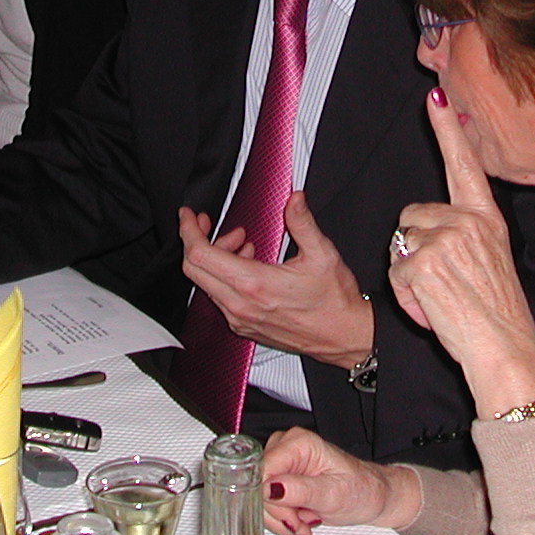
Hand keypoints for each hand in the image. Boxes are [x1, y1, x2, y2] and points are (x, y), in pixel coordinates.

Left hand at [178, 195, 373, 369]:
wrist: (345, 337)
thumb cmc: (336, 301)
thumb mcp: (322, 254)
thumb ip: (302, 222)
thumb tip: (294, 198)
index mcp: (254, 284)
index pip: (201, 255)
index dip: (189, 231)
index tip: (190, 216)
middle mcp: (241, 305)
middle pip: (195, 270)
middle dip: (197, 240)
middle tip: (209, 224)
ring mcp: (241, 319)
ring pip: (206, 284)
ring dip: (215, 258)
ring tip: (242, 242)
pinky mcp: (245, 327)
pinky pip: (220, 298)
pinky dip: (224, 276)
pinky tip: (247, 265)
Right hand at [260, 428, 420, 534]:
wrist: (372, 497)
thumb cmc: (362, 490)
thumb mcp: (333, 494)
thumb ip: (300, 491)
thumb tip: (269, 489)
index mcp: (299, 443)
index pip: (262, 471)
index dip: (270, 500)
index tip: (291, 516)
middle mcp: (286, 448)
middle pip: (258, 487)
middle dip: (279, 513)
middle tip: (303, 522)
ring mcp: (283, 463)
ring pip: (260, 498)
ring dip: (282, 519)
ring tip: (307, 520)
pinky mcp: (282, 479)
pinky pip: (267, 503)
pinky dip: (283, 519)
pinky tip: (301, 519)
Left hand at [390, 90, 534, 419]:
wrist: (505, 349)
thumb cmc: (496, 313)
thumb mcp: (489, 260)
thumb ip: (463, 234)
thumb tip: (427, 226)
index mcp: (485, 217)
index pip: (464, 163)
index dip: (447, 128)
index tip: (435, 95)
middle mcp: (467, 221)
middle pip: (410, 216)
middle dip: (414, 247)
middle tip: (445, 282)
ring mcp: (445, 240)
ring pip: (399, 245)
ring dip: (409, 275)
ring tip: (442, 297)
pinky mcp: (422, 263)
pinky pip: (395, 274)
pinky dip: (407, 298)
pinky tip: (433, 309)